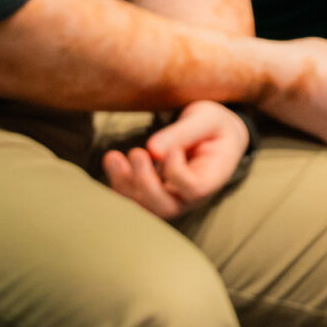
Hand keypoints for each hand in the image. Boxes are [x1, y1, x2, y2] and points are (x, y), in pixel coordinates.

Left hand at [102, 100, 248, 217]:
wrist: (214, 136)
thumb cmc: (213, 126)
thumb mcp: (206, 119)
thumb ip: (183, 132)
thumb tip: (152, 149)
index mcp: (213, 178)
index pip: (194, 189)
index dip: (177, 172)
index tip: (173, 148)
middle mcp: (192, 197)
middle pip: (166, 208)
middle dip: (145, 183)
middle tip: (137, 152)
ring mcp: (172, 200)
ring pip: (144, 208)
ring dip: (125, 184)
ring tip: (113, 156)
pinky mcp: (153, 196)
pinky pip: (132, 199)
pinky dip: (118, 182)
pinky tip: (113, 159)